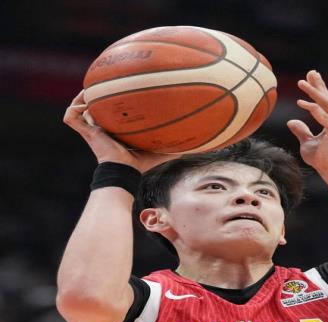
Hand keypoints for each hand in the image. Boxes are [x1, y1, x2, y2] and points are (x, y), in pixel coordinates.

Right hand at [63, 90, 180, 172]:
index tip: (121, 90)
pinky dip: (74, 107)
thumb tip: (195, 145)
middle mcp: (102, 129)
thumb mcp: (158, 152)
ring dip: (82, 98)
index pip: (112, 115)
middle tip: (105, 82)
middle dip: (97, 96)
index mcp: (115, 132)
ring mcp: (91, 130)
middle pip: (95, 109)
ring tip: (90, 87)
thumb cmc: (139, 165)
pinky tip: (84, 99)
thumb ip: (173, 148)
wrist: (124, 172)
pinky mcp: (85, 133)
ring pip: (79, 109)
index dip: (114, 104)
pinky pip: (72, 117)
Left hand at [287, 70, 327, 172]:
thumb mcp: (308, 143)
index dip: (320, 88)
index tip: (311, 76)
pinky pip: (323, 117)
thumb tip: (291, 121)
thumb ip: (301, 131)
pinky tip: (301, 102)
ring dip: (313, 92)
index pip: (327, 101)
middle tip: (309, 72)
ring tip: (301, 83)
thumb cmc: (322, 160)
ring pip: (326, 104)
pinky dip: (312, 109)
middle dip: (318, 84)